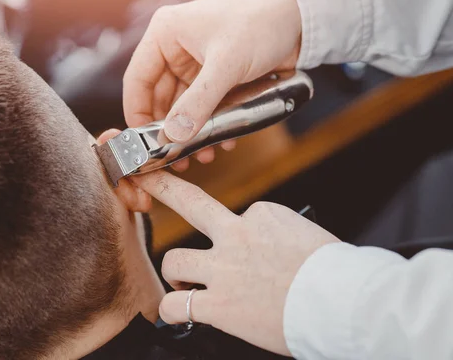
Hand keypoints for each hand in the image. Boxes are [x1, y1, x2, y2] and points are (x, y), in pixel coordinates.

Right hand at [123, 0, 301, 170]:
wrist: (302, 17)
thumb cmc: (261, 22)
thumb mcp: (227, 65)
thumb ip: (199, 103)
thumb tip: (174, 136)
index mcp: (165, 34)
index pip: (137, 80)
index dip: (138, 114)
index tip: (146, 144)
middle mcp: (175, 48)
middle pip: (159, 98)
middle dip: (171, 130)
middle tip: (178, 157)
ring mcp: (195, 63)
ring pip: (183, 106)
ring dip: (192, 132)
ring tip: (204, 154)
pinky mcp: (214, 75)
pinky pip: (204, 106)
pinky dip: (210, 124)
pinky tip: (224, 140)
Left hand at [132, 172, 338, 355]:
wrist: (345, 303)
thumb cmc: (337, 273)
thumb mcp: (307, 237)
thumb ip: (280, 237)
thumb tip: (275, 251)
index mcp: (262, 214)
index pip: (238, 216)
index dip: (239, 233)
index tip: (250, 248)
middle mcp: (236, 234)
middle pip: (189, 201)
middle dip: (163, 186)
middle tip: (146, 178)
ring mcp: (223, 268)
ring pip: (174, 258)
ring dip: (176, 272)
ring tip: (184, 284)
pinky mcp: (218, 304)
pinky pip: (175, 305)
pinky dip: (172, 309)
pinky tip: (177, 312)